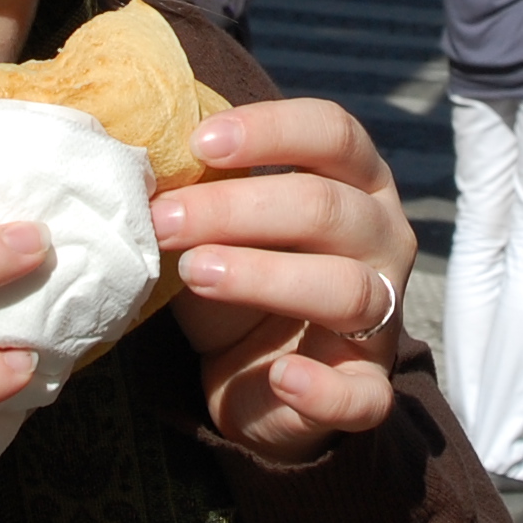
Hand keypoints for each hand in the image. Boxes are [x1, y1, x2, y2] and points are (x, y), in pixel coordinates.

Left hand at [154, 98, 414, 462]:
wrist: (257, 379)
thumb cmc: (241, 276)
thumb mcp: (221, 228)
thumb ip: (201, 193)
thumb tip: (138, 166)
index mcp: (357, 183)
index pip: (333, 134)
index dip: (271, 130)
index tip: (199, 143)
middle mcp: (382, 240)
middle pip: (327, 208)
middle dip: (238, 208)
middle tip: (164, 220)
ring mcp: (383, 316)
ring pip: (346, 288)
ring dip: (264, 276)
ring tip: (194, 274)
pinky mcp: (368, 387)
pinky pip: (363, 393)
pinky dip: (323, 387)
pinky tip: (280, 377)